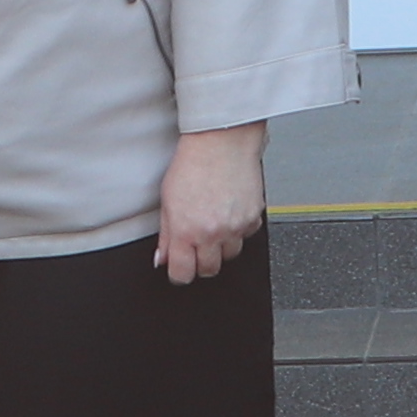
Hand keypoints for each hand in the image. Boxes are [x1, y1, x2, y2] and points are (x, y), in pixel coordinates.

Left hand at [155, 125, 264, 282]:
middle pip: (209, 270)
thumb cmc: (193, 164)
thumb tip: (163, 258)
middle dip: (201, 262)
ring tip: (213, 223)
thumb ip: (166, 235)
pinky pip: (246, 236)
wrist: (221, 142)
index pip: (182, 274)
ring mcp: (235, 227)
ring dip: (221, 246)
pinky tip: (229, 211)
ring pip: (230, 255)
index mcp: (186, 231)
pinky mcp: (253, 218)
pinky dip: (238, 229)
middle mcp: (212, 232)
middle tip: (197, 245)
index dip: (179, 274)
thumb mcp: (168, 201)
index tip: (179, 268)